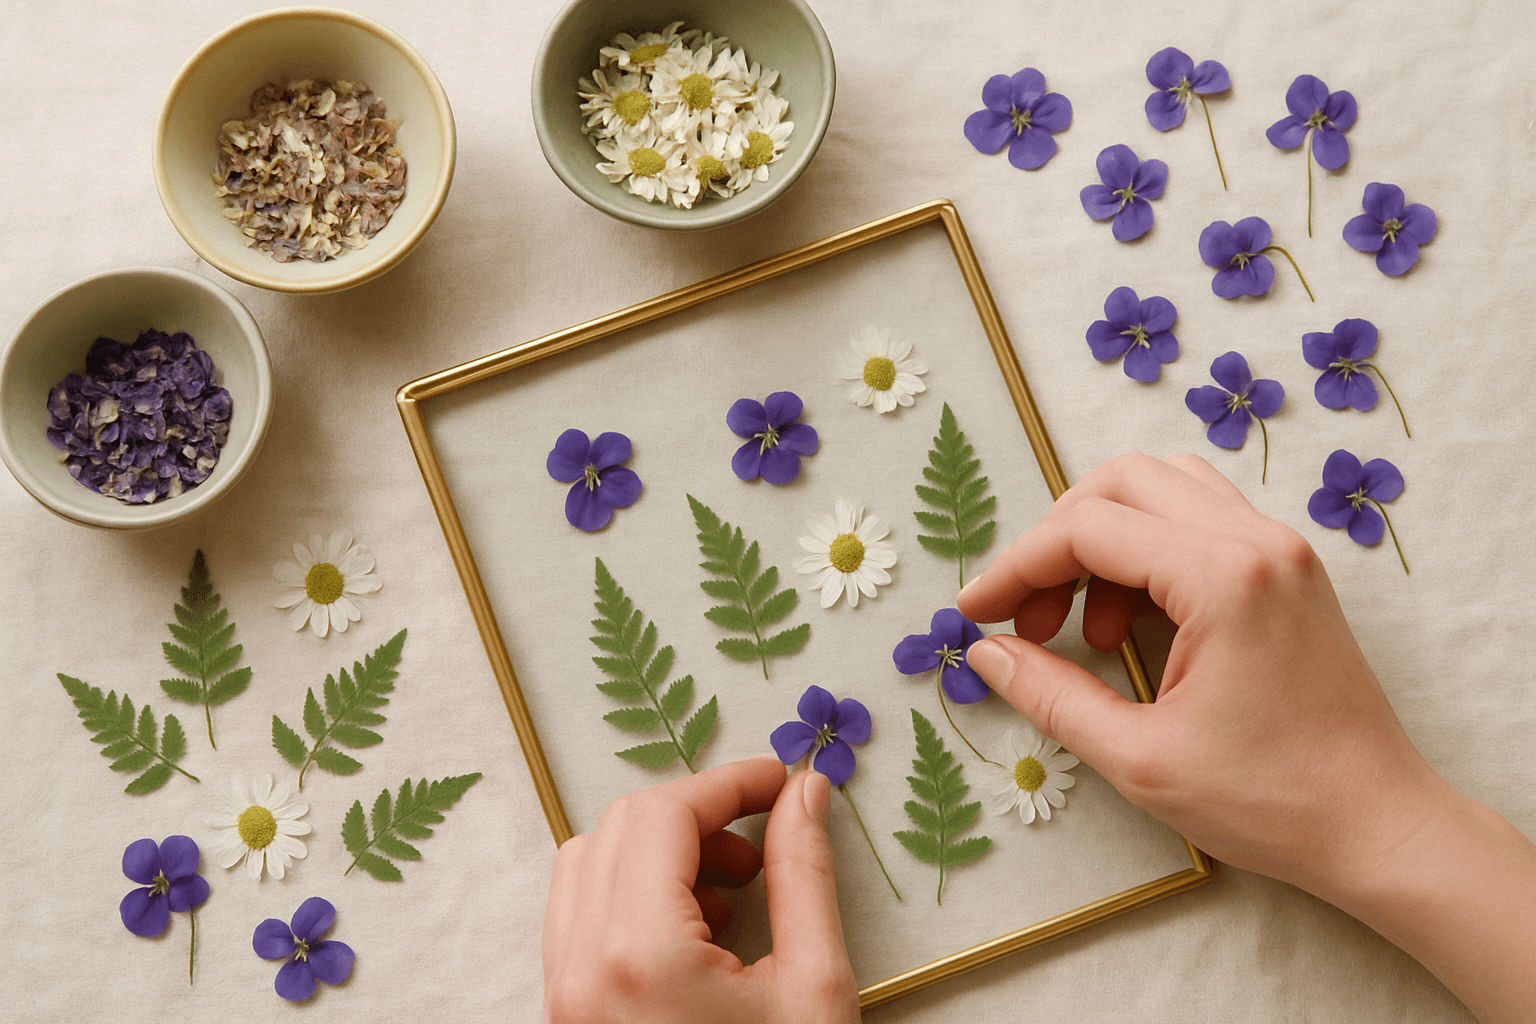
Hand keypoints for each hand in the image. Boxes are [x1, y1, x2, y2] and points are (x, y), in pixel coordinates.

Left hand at [542, 756, 859, 1023]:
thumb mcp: (812, 987)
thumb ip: (804, 873)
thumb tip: (805, 794)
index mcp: (637, 955)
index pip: (664, 814)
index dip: (729, 782)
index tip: (779, 779)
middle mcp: (579, 970)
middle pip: (620, 827)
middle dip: (696, 816)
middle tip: (763, 840)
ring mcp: (563, 997)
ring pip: (588, 865)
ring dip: (660, 853)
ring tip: (734, 894)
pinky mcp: (566, 1018)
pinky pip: (579, 918)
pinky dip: (633, 895)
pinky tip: (699, 934)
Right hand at [958, 453, 1535, 1022]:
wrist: (1379, 827)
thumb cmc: (1271, 801)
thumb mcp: (1139, 759)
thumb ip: (1050, 694)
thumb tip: (985, 652)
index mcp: (1224, 577)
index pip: (1088, 529)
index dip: (1016, 566)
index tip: (974, 613)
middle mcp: (1257, 541)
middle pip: (1122, 482)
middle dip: (1055, 542)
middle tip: (1026, 616)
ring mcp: (1280, 549)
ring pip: (1163, 487)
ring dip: (1103, 539)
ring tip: (1082, 625)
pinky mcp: (1288, 570)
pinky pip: (1199, 520)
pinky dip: (1146, 552)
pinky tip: (1131, 625)